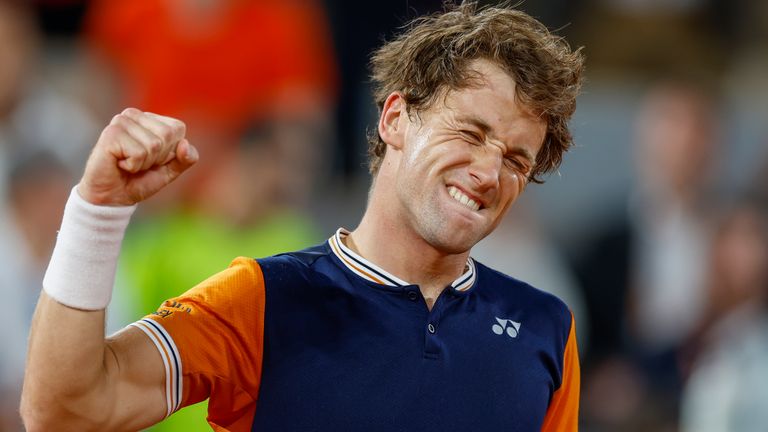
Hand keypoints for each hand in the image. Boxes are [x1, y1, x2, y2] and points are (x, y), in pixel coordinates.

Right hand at [78, 108, 198, 205]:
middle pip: (167, 135)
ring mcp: (120, 122)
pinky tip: (120, 164)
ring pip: (154, 145)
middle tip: (139, 163)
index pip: (177, 128)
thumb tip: (185, 144)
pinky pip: (139, 153)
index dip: (171, 151)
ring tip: (129, 164)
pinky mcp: (111, 134)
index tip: (153, 159)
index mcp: (149, 118)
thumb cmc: (139, 180)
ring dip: (144, 163)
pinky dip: (133, 166)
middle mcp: (134, 115)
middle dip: (158, 157)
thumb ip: (186, 158)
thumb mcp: (170, 170)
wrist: (112, 197)